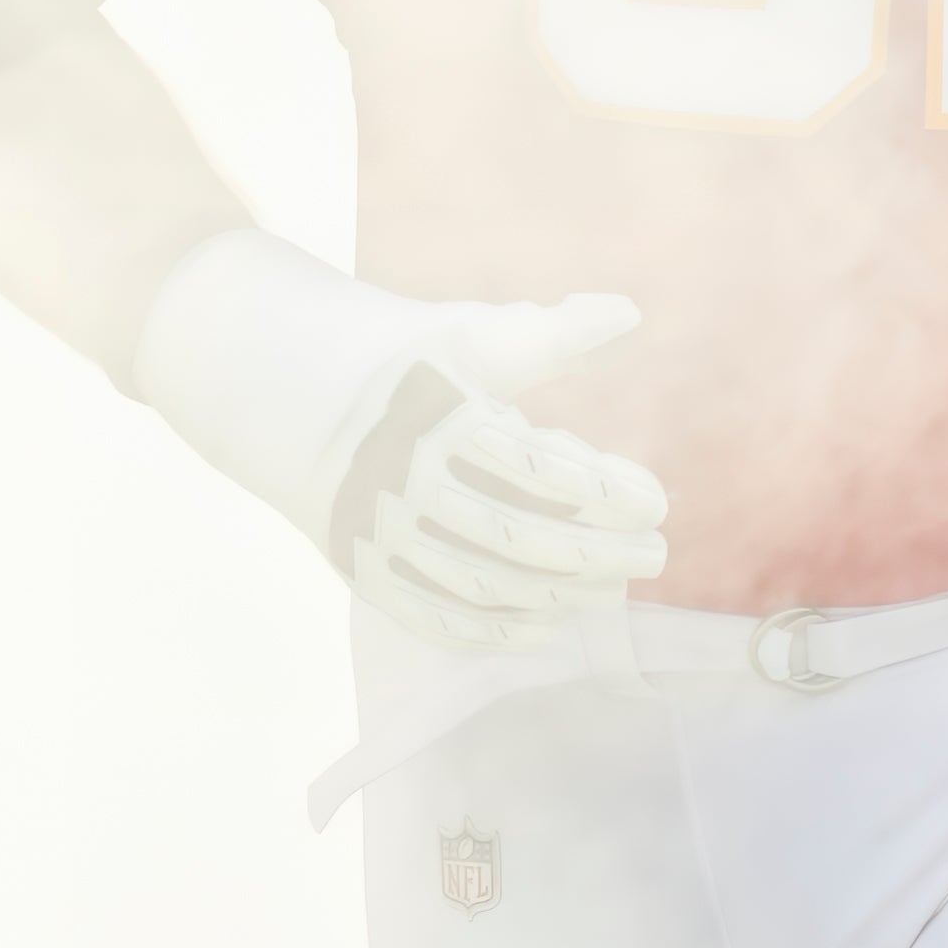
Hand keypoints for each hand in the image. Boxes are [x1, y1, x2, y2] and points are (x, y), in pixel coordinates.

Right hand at [128, 232, 671, 650]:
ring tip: (612, 589)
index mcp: (439, 416)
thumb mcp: (471, 334)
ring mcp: (380, 533)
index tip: (657, 501)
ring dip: (559, 596)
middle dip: (598, 555)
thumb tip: (630, 315)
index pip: (541, 468)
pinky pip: (433, 617)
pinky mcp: (363, 570)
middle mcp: (405, 480)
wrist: (290, 395)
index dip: (608, 491)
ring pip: (482, 584)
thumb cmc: (404, 359)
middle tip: (655, 555)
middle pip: (520, 536)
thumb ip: (553, 334)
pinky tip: (545, 626)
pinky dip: (492, 632)